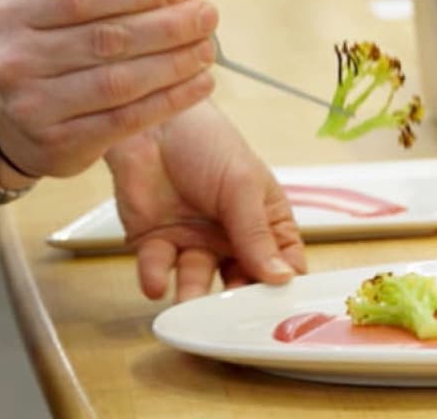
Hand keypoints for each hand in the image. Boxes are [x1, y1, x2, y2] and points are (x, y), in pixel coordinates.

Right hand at [0, 0, 217, 178]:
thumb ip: (109, 1)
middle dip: (168, 26)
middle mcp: (19, 59)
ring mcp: (35, 106)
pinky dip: (169, 100)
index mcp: (17, 13)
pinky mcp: (59, 144)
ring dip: (174, 63)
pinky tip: (199, 84)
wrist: (1, 121)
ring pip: (121, 81)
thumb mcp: (54, 15)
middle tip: (208, 16)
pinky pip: (126, 119)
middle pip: (108, 39)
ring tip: (207, 49)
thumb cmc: (46, 53)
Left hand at [105, 101, 306, 301]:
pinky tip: (157, 281)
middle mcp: (229, 237)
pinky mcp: (155, 243)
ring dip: (194, 295)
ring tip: (190, 301)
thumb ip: (256, 232)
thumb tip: (281, 278)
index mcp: (263, 219)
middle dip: (236, 301)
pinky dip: (156, 279)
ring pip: (197, 282)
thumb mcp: (241, 183)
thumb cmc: (208, 140)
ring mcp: (193, 242)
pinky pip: (157, 270)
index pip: (283, 263)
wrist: (153, 120)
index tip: (280, 311)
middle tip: (232, 316)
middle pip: (241, 283)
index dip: (284, 288)